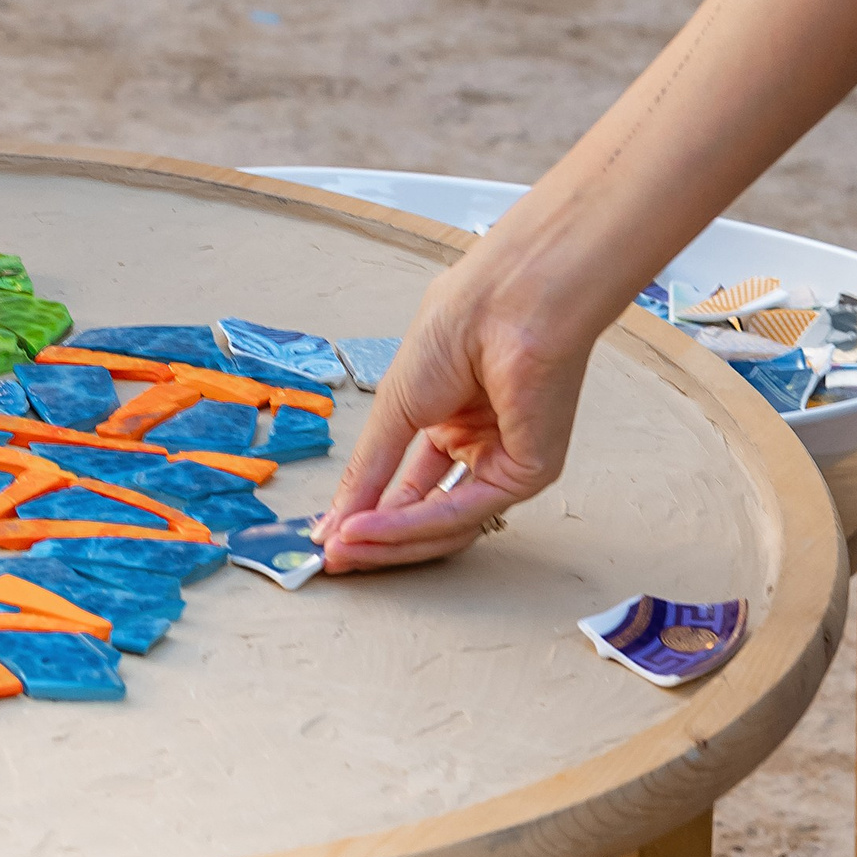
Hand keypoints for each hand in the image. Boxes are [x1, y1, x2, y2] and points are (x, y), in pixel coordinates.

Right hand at [317, 248, 591, 570]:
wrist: (505, 300)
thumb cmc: (460, 323)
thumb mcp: (395, 403)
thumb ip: (368, 467)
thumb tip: (334, 520)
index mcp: (453, 420)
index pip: (410, 487)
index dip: (369, 514)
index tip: (329, 536)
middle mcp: (481, 445)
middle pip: (425, 513)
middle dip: (376, 537)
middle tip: (332, 556)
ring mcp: (505, 460)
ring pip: (445, 522)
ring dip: (390, 538)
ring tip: (344, 546)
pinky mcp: (528, 472)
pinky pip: (465, 510)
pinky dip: (414, 524)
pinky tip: (373, 527)